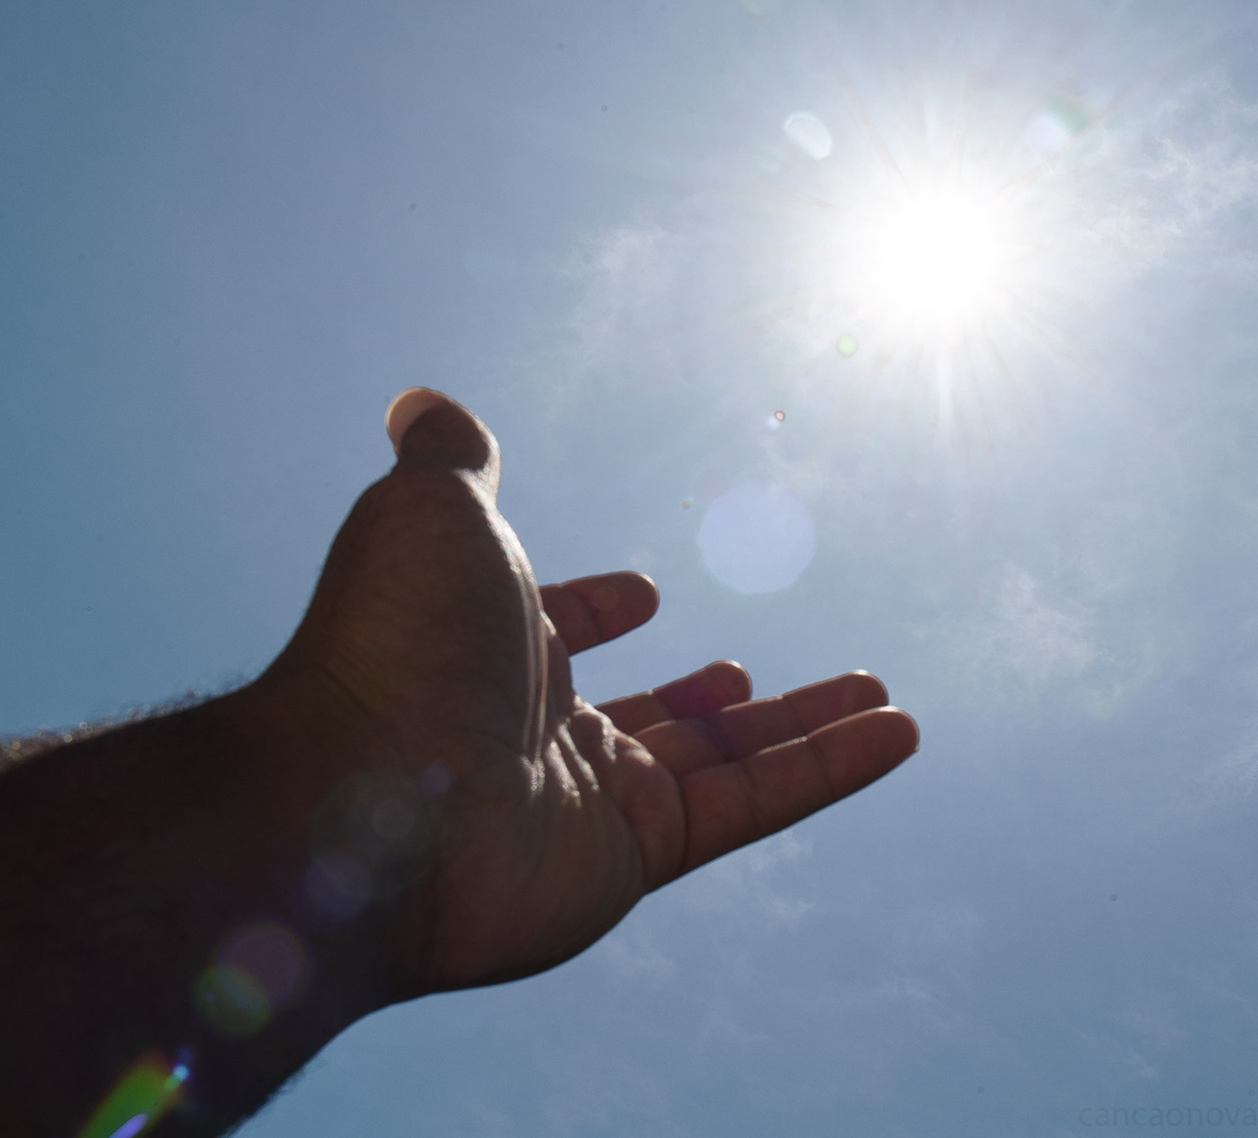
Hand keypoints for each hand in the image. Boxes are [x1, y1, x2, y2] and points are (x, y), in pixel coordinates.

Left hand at [270, 389, 918, 998]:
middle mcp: (539, 734)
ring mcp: (588, 804)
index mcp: (492, 650)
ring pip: (725, 762)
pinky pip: (750, 805)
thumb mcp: (432, 515)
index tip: (640, 595)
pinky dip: (828, 769)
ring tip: (883, 699)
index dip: (594, 611)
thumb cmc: (394, 643)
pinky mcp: (634, 858)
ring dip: (806, 726)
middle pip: (658, 711)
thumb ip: (455, 459)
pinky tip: (895, 732)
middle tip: (767, 668)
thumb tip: (421, 399)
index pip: (560, 633)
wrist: (363, 802)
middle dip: (725, 692)